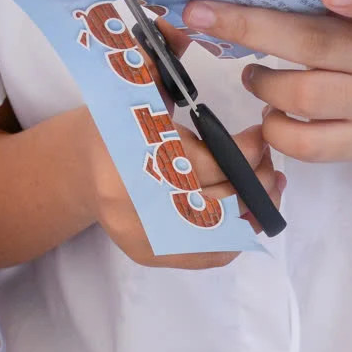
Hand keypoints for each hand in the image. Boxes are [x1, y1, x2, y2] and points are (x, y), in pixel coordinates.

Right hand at [73, 108, 283, 269]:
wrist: (81, 169)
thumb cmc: (116, 127)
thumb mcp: (141, 97)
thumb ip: (183, 95)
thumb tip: (238, 113)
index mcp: (132, 153)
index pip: (208, 163)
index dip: (246, 152)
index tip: (261, 137)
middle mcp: (135, 201)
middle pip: (217, 200)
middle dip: (255, 180)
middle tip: (269, 162)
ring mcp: (142, 235)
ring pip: (218, 232)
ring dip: (253, 210)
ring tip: (270, 187)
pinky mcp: (150, 255)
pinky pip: (206, 256)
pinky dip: (235, 237)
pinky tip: (250, 216)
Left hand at [186, 0, 351, 164]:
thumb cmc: (346, 42)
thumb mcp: (343, 14)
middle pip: (314, 45)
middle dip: (249, 28)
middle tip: (201, 17)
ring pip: (304, 97)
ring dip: (262, 85)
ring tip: (251, 76)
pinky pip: (306, 144)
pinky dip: (275, 129)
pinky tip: (270, 116)